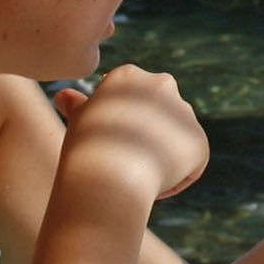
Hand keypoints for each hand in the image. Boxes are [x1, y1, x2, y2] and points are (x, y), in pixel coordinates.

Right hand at [51, 64, 212, 199]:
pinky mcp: (198, 140)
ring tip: (138, 176)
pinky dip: (176, 178)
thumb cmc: (86, 149)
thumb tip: (64, 96)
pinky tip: (154, 187)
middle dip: (146, 135)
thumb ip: (78, 106)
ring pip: (174, 138)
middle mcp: (161, 84)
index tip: (108, 143)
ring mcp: (183, 112)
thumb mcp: (78, 122)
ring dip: (162, 156)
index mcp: (128, 75)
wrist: (109, 175)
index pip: (131, 100)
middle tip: (124, 160)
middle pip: (156, 114)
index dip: (119, 126)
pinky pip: (190, 163)